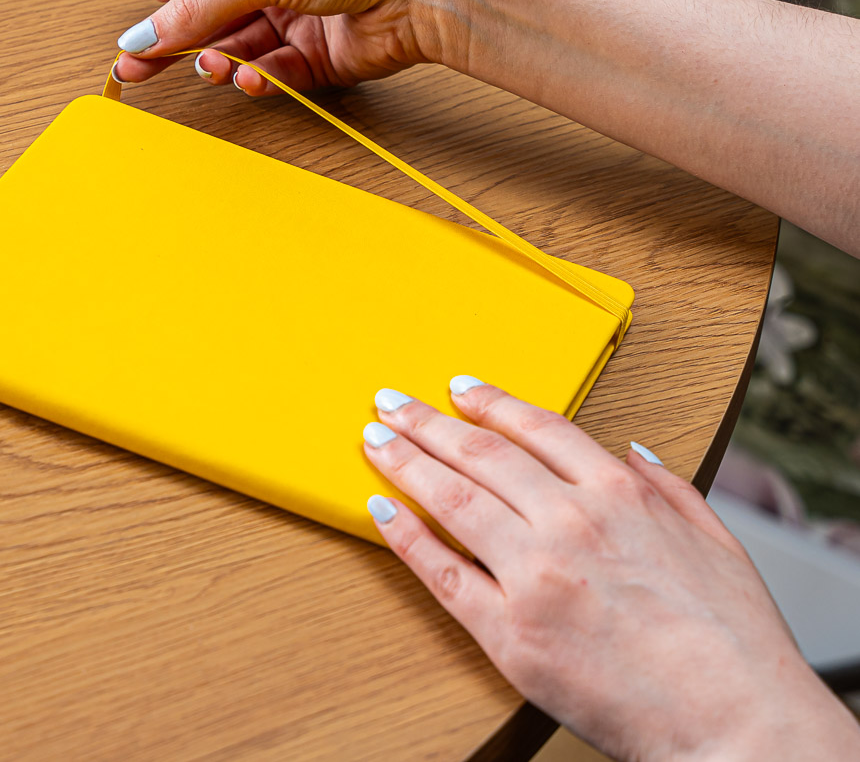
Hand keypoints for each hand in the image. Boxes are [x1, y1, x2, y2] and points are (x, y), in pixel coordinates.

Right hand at [113, 0, 464, 93]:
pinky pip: (272, 73)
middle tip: (136, 72)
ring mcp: (294, 15)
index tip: (160, 9)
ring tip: (215, 69)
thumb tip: (143, 36)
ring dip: (220, 62)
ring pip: (236, 48)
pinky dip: (259, 79)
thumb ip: (197, 6)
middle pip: (205, 11)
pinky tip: (253, 79)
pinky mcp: (317, 57)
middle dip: (174, 41)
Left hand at [363, 380, 859, 761]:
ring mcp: (533, 575)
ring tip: (374, 440)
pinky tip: (383, 510)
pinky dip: (406, 537)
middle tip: (392, 401)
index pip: (536, 427)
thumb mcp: (717, 540)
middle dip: (428, 421)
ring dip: (405, 462)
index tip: (459, 387)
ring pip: (452, 499)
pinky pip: (442, 574)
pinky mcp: (509, 633)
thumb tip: (632, 453)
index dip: (490, 402)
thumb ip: (669, 487)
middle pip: (480, 454)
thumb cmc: (735, 640)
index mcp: (618, 494)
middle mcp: (568, 522)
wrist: (738, 725)